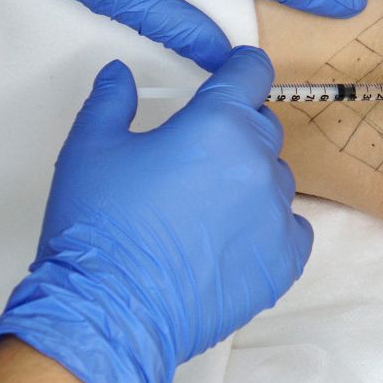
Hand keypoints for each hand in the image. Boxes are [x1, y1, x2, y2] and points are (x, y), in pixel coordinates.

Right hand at [0, 48, 310, 382]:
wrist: (110, 313)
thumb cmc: (100, 232)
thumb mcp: (90, 148)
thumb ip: (111, 101)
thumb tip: (121, 77)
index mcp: (218, 124)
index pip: (252, 71)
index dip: (239, 69)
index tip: (232, 74)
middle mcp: (257, 163)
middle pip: (263, 124)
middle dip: (235, 128)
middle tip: (196, 153)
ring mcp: (275, 214)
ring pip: (274, 177)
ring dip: (248, 179)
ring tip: (204, 206)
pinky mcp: (282, 261)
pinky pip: (292, 227)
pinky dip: (269, 225)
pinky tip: (233, 236)